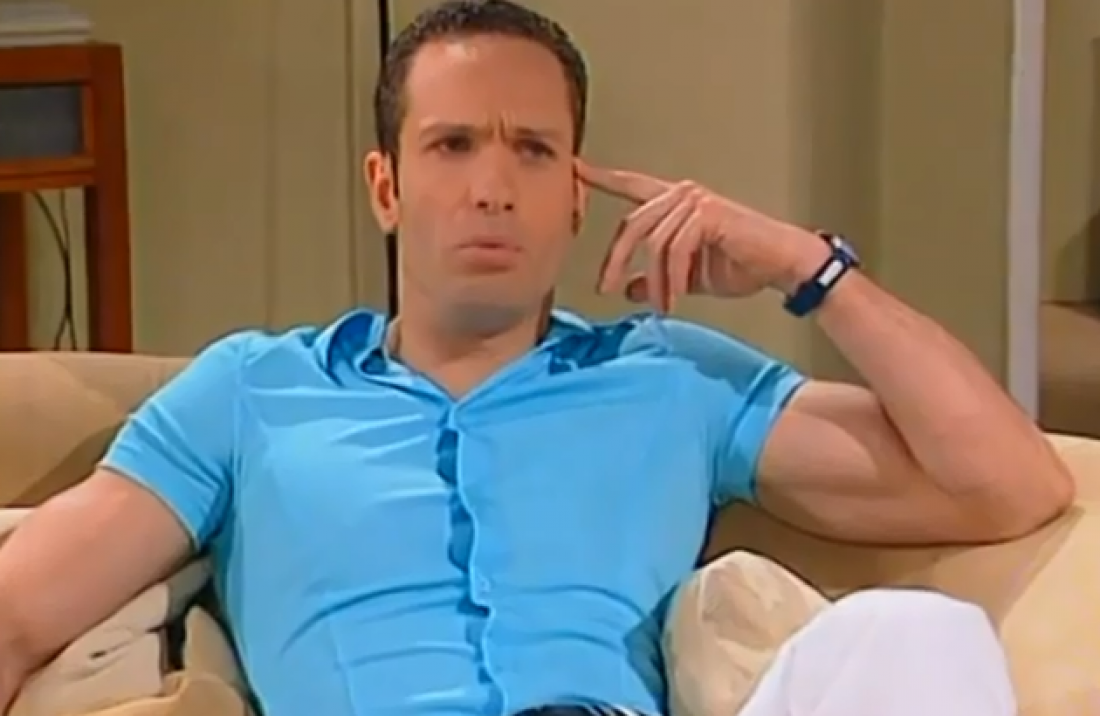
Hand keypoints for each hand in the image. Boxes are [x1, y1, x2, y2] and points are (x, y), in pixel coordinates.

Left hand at [577, 160, 829, 311]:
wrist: (781, 265)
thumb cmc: (740, 265)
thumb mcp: (686, 277)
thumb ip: (654, 278)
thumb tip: (625, 289)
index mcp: (674, 202)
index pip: (631, 187)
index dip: (602, 178)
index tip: (574, 169)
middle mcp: (682, 195)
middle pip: (631, 225)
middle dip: (614, 260)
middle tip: (604, 289)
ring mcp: (695, 201)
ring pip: (653, 243)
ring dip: (653, 280)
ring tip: (660, 305)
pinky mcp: (709, 215)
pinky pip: (675, 250)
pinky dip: (670, 279)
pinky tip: (672, 299)